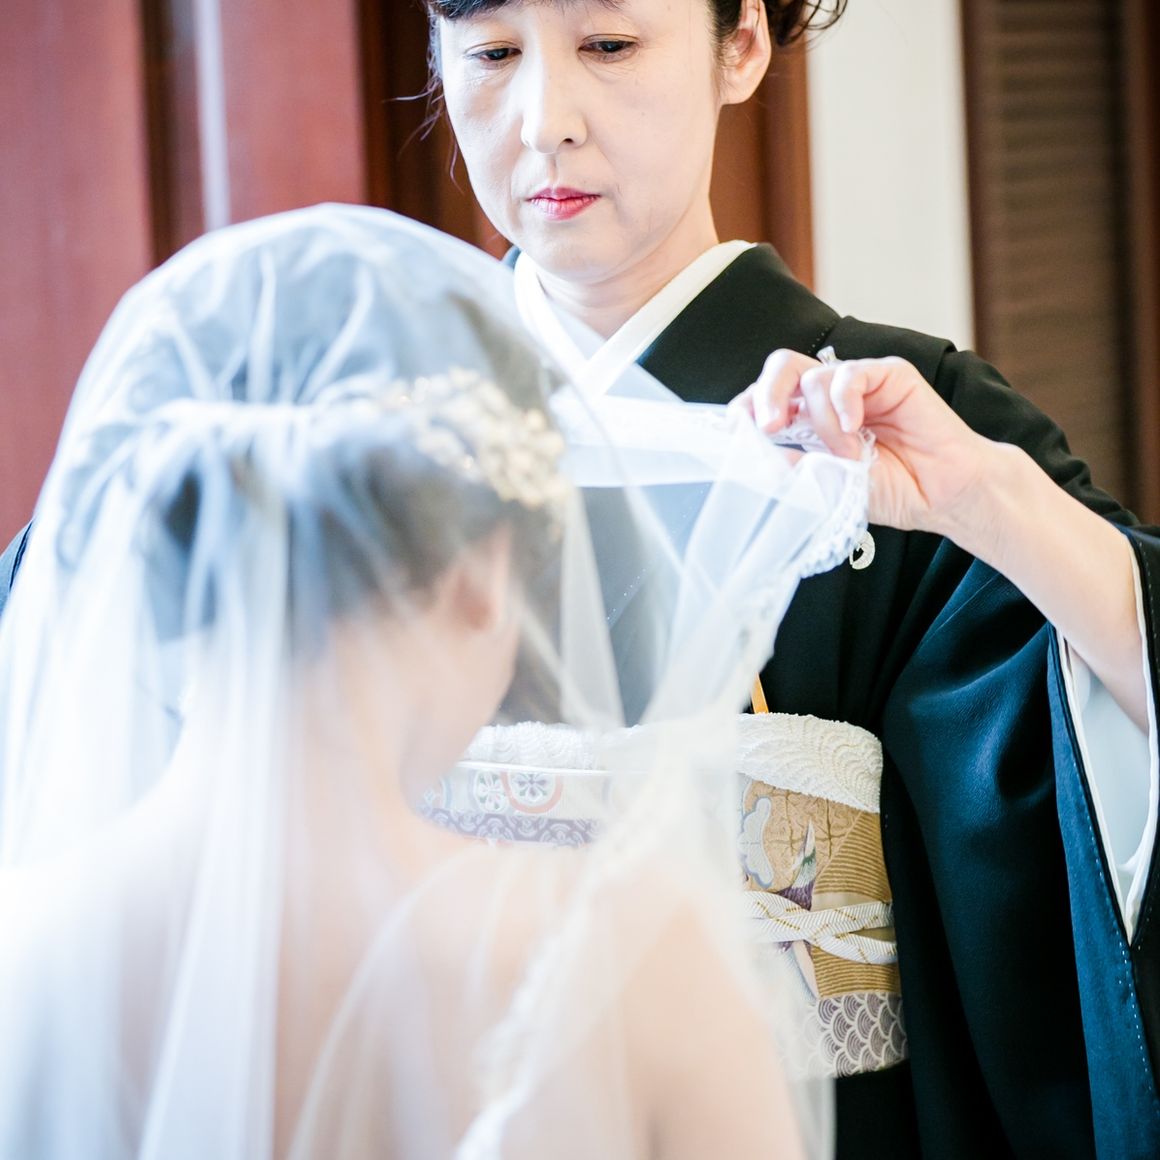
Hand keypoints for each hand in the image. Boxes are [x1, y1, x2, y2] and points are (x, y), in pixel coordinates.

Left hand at [731, 349, 991, 535]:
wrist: (940, 496)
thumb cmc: (889, 491)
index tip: (739, 433)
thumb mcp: (827, 485)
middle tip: (770, 427)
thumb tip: (751, 456)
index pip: (766, 398)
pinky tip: (856, 428)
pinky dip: (845, 402)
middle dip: (766, 394)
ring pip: (814, 378)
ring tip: (850, 455)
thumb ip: (792, 466)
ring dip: (825, 424)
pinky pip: (850, 374)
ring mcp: (858, 384)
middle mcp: (828, 398)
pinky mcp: (889, 375)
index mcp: (808, 421)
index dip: (747, 408)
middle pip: (782, 368)